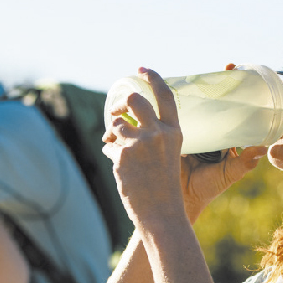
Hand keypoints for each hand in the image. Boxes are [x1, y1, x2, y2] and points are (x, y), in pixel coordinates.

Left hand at [103, 68, 266, 224]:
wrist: (161, 213)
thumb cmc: (165, 188)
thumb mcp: (167, 156)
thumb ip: (153, 136)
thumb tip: (126, 121)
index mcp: (173, 132)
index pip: (164, 95)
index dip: (153, 77)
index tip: (141, 68)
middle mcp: (157, 133)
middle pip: (134, 100)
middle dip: (122, 103)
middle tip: (118, 112)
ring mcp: (138, 143)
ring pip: (116, 124)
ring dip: (114, 134)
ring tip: (121, 151)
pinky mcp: (122, 155)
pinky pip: (109, 146)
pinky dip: (112, 155)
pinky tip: (122, 170)